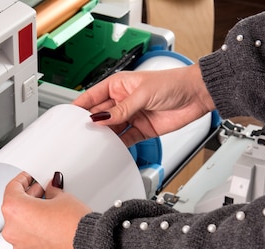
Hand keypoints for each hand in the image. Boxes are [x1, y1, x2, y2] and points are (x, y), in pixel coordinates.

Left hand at [1, 172, 90, 248]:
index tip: (28, 179)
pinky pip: (30, 248)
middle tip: (43, 195)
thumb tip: (49, 192)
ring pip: (22, 232)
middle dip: (29, 202)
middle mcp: (12, 231)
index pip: (12, 189)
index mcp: (15, 210)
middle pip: (15, 211)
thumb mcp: (63, 198)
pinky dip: (38, 241)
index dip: (22, 180)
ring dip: (32, 223)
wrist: (90, 248)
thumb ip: (50, 192)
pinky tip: (51, 234)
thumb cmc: (76, 225)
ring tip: (50, 218)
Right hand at [73, 64, 214, 146]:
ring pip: (111, 129)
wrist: (196, 95)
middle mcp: (123, 101)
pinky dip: (118, 146)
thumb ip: (121, 109)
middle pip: (100, 115)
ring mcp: (132, 116)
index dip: (79, 107)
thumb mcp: (142, 94)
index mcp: (118, 85)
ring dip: (104, 137)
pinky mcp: (142, 130)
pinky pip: (125, 140)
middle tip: (80, 135)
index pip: (92, 97)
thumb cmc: (173, 83)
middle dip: (90, 125)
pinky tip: (110, 149)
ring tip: (93, 144)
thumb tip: (101, 118)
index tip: (68, 117)